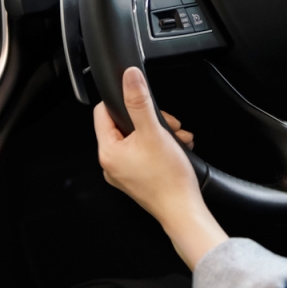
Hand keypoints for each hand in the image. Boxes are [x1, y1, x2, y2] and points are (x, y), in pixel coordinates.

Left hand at [93, 67, 226, 269]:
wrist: (183, 210)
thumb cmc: (168, 178)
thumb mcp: (154, 131)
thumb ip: (139, 101)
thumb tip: (130, 77)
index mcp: (108, 151)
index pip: (103, 113)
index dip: (123, 103)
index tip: (142, 103)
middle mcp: (111, 164)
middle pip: (124, 125)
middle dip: (150, 119)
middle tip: (169, 125)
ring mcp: (124, 173)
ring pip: (138, 138)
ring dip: (160, 132)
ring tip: (177, 137)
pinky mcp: (137, 179)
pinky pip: (144, 153)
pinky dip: (160, 147)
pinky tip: (177, 148)